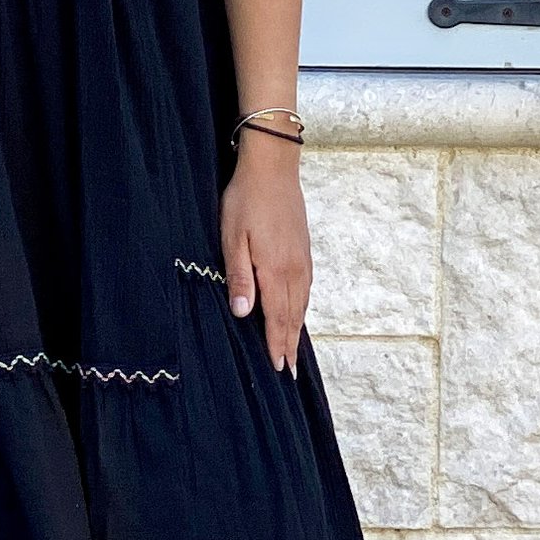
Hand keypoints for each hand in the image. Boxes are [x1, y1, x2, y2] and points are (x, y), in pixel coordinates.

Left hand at [221, 137, 310, 372]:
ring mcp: (302, 259)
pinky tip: (298, 310)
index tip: (279, 368)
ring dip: (297, 328)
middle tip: (290, 372)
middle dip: (290, 344)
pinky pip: (305, 288)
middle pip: (293, 315)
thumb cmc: (246, 200)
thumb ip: (240, 277)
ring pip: (302, 302)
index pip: (277, 317)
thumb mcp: (233, 238)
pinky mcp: (304, 249)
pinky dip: (302, 307)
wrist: (273, 168)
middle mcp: (294, 269)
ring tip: (294, 349)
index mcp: (275, 270)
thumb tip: (244, 314)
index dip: (277, 344)